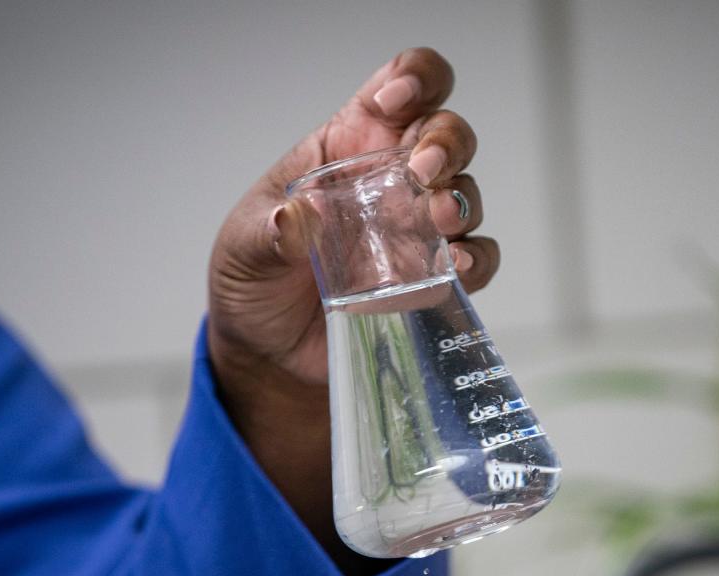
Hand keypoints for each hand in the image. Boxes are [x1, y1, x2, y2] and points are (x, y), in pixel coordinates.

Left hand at [208, 47, 498, 386]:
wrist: (268, 352)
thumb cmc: (255, 284)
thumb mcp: (245, 249)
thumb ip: (268, 234)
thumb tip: (293, 221)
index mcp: (347, 149)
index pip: (398, 89)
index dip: (413, 79)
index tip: (394, 102)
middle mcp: (391, 184)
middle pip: (446, 135)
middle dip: (446, 142)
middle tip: (423, 172)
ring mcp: (414, 232)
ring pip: (466, 194)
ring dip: (460, 200)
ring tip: (438, 221)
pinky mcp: (429, 282)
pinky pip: (473, 260)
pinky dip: (473, 259)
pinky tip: (451, 266)